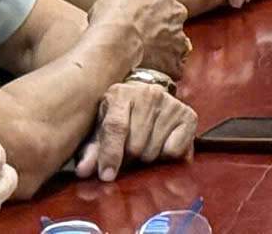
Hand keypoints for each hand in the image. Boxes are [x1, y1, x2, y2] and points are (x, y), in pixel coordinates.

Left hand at [73, 80, 197, 181]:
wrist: (146, 100)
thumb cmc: (118, 119)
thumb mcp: (100, 131)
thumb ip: (91, 151)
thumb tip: (83, 172)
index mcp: (121, 94)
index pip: (116, 127)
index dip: (110, 154)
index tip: (106, 176)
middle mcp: (149, 94)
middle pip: (135, 144)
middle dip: (128, 159)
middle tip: (126, 158)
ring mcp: (171, 103)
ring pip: (153, 150)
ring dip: (145, 159)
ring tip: (142, 151)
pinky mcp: (189, 115)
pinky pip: (175, 150)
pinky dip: (166, 157)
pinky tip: (160, 147)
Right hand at [83, 0, 190, 79]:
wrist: (113, 44)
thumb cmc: (107, 19)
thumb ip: (124, 1)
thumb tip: (120, 10)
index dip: (147, 8)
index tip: (137, 18)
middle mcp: (176, 9)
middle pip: (171, 17)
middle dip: (159, 26)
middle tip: (141, 37)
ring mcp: (179, 34)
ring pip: (174, 40)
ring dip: (163, 47)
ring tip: (142, 57)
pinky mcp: (176, 57)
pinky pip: (174, 64)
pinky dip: (164, 67)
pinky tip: (149, 70)